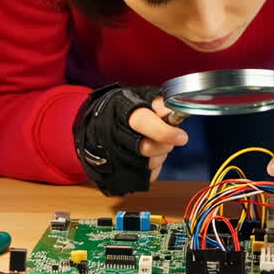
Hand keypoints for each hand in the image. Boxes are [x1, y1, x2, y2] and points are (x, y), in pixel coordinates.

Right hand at [73, 83, 187, 195]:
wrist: (92, 126)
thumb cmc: (120, 110)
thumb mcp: (137, 97)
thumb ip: (156, 104)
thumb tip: (172, 111)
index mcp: (120, 111)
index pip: (142, 122)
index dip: (164, 131)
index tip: (181, 137)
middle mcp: (114, 135)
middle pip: (146, 147)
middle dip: (164, 145)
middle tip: (174, 138)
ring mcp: (114, 155)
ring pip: (148, 164)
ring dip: (160, 155)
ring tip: (156, 143)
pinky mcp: (119, 172)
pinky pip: (147, 175)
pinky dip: (154, 167)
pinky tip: (149, 155)